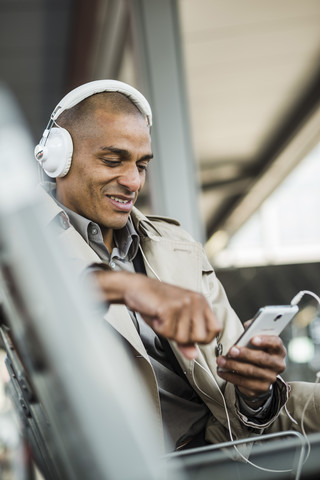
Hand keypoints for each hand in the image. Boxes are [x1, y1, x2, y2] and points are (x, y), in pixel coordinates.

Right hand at [93, 270, 220, 358]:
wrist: (136, 288)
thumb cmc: (155, 302)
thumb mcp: (175, 321)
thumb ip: (185, 339)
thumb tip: (193, 354)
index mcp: (201, 302)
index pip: (216, 329)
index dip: (204, 338)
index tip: (190, 336)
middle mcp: (196, 301)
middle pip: (201, 337)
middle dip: (183, 338)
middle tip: (172, 326)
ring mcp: (185, 303)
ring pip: (183, 337)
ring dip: (168, 332)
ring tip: (163, 318)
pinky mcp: (171, 307)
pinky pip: (168, 332)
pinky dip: (159, 328)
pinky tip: (157, 316)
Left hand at [216, 334, 285, 401]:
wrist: (260, 374)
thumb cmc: (257, 351)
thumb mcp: (258, 340)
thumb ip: (254, 331)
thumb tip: (248, 325)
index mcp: (278, 350)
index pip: (276, 343)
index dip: (265, 341)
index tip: (252, 339)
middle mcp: (278, 364)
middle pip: (262, 359)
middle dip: (245, 354)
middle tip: (231, 350)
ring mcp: (270, 377)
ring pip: (251, 371)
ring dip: (233, 365)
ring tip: (221, 361)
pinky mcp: (261, 388)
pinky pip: (245, 383)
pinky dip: (231, 376)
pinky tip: (222, 371)